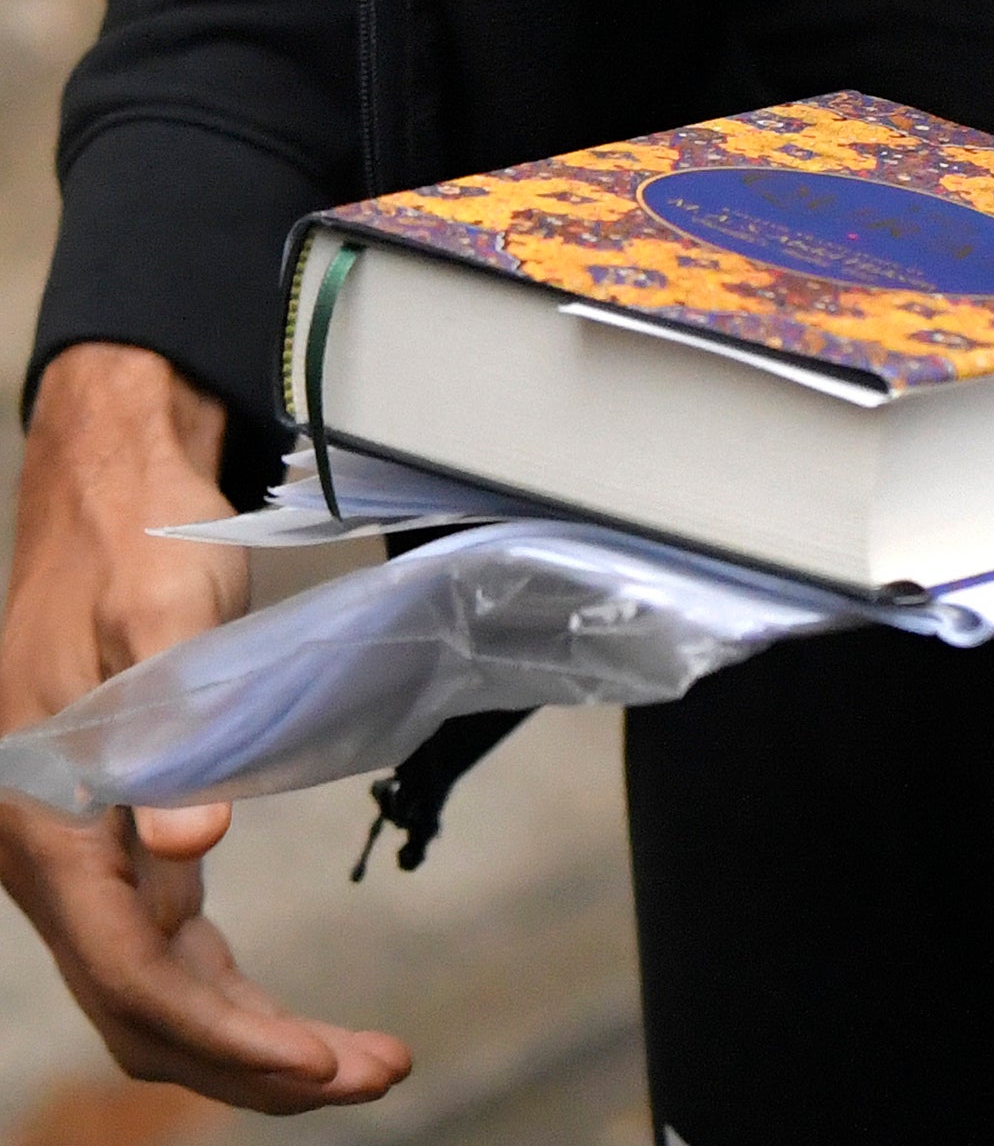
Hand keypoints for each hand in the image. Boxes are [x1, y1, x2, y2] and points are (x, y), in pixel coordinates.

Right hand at [0, 344, 408, 1110]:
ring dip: (248, 1042)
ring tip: (358, 1061)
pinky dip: (228, 996)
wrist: (106, 492)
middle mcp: (47, 855)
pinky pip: (163, 951)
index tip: (326, 1064)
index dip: (229, 1036)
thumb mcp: (166, 617)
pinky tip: (288, 1015)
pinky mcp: (113, 841)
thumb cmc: (137, 545)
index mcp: (46, 818)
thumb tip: (188, 849)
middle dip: (254, 1063)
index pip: (134, 974)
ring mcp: (77, 855)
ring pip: (153, 994)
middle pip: (143, 1011)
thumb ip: (175, 728)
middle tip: (375, 1073)